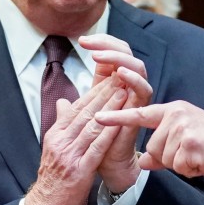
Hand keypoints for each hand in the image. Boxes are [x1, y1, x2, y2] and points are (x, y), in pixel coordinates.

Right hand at [24, 77, 126, 204]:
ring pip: (92, 126)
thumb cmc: (53, 178)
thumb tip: (64, 103)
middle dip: (104, 93)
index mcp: (55, 134)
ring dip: (110, 108)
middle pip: (85, 112)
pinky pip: (97, 147)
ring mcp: (69, 155)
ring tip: (124, 93)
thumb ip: (61, 125)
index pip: (76, 107)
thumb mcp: (53, 148)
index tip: (108, 79)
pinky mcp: (80, 170)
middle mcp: (61, 141)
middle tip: (119, 78)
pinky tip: (120, 122)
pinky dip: (109, 133)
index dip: (93, 92)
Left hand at [78, 34, 152, 192]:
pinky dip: (132, 80)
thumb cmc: (96, 141)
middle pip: (126, 52)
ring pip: (137, 66)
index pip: (113, 51)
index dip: (100, 42)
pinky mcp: (142, 108)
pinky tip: (118, 74)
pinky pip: (143, 89)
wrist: (107, 163)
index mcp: (114, 83)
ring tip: (98, 57)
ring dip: (118, 59)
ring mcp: (137, 96)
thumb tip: (60, 99)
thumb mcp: (82, 121)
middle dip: (107, 45)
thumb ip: (74, 107)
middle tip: (88, 44)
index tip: (81, 41)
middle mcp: (128, 86)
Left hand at [95, 101, 203, 181]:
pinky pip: (176, 166)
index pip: (140, 114)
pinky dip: (189, 169)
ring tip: (198, 156)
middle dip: (169, 158)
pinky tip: (202, 161)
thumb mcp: (186, 142)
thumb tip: (144, 161)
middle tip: (192, 153)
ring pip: (162, 157)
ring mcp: (182, 128)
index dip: (118, 117)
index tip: (97, 118)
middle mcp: (175, 115)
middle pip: (152, 146)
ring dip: (179, 164)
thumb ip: (163, 149)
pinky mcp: (189, 143)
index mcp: (173, 110)